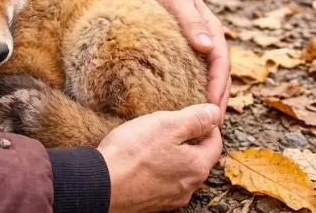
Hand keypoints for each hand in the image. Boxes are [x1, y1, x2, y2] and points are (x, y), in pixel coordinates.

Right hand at [98, 104, 222, 212]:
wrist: (99, 184)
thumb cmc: (132, 153)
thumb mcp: (167, 125)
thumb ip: (196, 119)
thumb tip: (215, 113)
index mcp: (197, 167)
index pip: (215, 142)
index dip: (207, 125)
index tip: (195, 114)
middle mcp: (188, 187)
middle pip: (197, 158)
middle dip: (188, 141)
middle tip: (171, 126)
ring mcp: (169, 198)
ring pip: (178, 171)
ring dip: (172, 157)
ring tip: (153, 143)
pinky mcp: (151, 203)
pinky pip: (161, 182)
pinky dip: (157, 170)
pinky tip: (141, 161)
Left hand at [135, 0, 230, 124]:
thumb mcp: (176, 1)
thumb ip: (191, 22)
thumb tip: (208, 47)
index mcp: (212, 28)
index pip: (221, 62)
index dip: (219, 85)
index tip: (212, 106)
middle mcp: (208, 40)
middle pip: (220, 75)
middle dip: (218, 100)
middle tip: (212, 125)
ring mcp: (198, 48)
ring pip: (209, 78)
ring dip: (209, 100)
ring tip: (203, 124)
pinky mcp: (184, 55)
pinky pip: (194, 76)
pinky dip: (195, 92)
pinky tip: (187, 109)